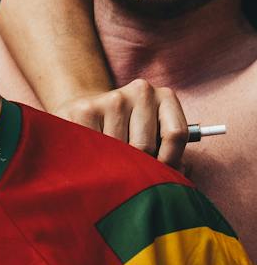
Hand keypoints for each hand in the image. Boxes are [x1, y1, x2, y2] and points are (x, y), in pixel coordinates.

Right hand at [58, 78, 188, 167]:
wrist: (89, 109)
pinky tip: (95, 150)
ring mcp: (111, 98)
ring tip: (111, 156)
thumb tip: (180, 172)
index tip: (160, 173)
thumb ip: (172, 154)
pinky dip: (96, 158)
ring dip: (115, 162)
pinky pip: (97, 148)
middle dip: (138, 164)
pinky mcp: (84, 109)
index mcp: (165, 97)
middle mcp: (141, 91)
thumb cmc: (130, 131)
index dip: (170, 161)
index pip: (176, 134)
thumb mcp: (157, 136)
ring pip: (120, 150)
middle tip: (130, 167)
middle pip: (145, 145)